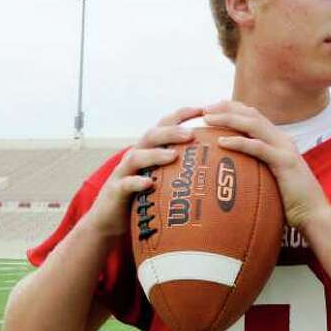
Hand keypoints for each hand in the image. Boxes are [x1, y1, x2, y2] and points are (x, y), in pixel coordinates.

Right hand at [83, 106, 202, 237]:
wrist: (110, 221)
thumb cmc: (143, 200)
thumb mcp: (164, 181)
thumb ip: (184, 170)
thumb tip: (219, 168)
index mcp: (149, 150)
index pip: (164, 125)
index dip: (182, 115)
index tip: (203, 110)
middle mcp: (135, 156)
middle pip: (151, 136)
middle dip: (171, 131)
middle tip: (191, 133)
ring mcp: (124, 172)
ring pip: (137, 156)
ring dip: (156, 154)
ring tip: (173, 155)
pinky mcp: (115, 191)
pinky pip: (126, 184)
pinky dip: (137, 182)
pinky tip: (149, 183)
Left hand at [201, 100, 330, 229]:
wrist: (315, 214)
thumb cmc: (292, 203)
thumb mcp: (271, 181)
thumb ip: (256, 172)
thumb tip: (233, 176)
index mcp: (279, 141)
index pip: (254, 116)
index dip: (233, 108)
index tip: (211, 109)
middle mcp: (282, 140)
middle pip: (251, 114)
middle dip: (226, 107)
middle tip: (204, 110)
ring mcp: (284, 148)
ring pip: (253, 124)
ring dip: (228, 118)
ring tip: (208, 119)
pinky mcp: (284, 161)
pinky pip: (257, 147)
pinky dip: (238, 142)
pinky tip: (221, 142)